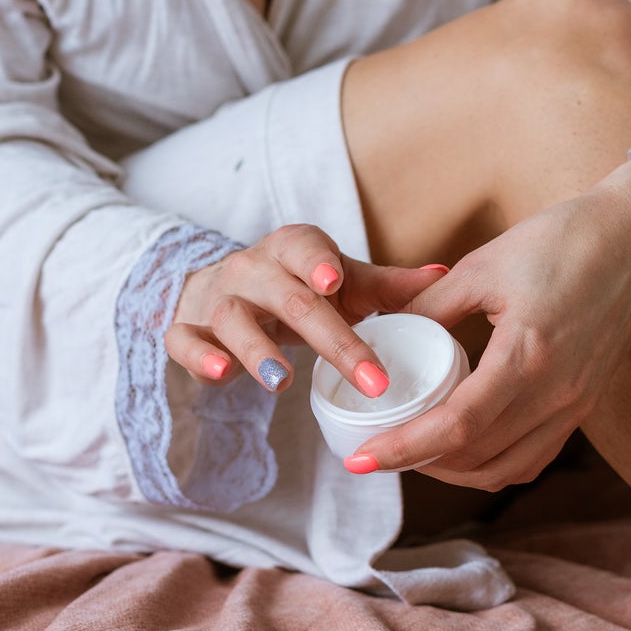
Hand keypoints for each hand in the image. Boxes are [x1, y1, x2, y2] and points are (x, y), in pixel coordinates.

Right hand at [164, 224, 444, 394]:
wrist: (229, 289)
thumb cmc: (301, 287)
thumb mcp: (345, 283)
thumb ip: (390, 285)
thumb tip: (444, 275)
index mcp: (294, 250)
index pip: (306, 248)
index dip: (319, 262)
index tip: (336, 283)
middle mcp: (253, 269)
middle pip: (290, 301)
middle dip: (332, 342)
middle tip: (369, 379)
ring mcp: (218, 299)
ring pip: (233, 320)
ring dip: (257, 352)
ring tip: (283, 383)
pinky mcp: (190, 328)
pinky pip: (185, 340)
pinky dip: (199, 358)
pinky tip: (220, 375)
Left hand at [345, 130, 630, 486]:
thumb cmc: (565, 241)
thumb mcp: (484, 265)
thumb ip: (431, 305)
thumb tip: (383, 330)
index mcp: (528, 356)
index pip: (456, 427)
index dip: (404, 449)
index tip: (361, 459)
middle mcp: (557, 393)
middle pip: (477, 458)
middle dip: (419, 464)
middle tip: (377, 452)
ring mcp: (575, 404)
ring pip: (507, 468)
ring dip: (457, 471)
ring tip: (418, 453)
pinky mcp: (584, 403)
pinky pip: (535, 455)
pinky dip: (495, 463)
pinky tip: (468, 445)